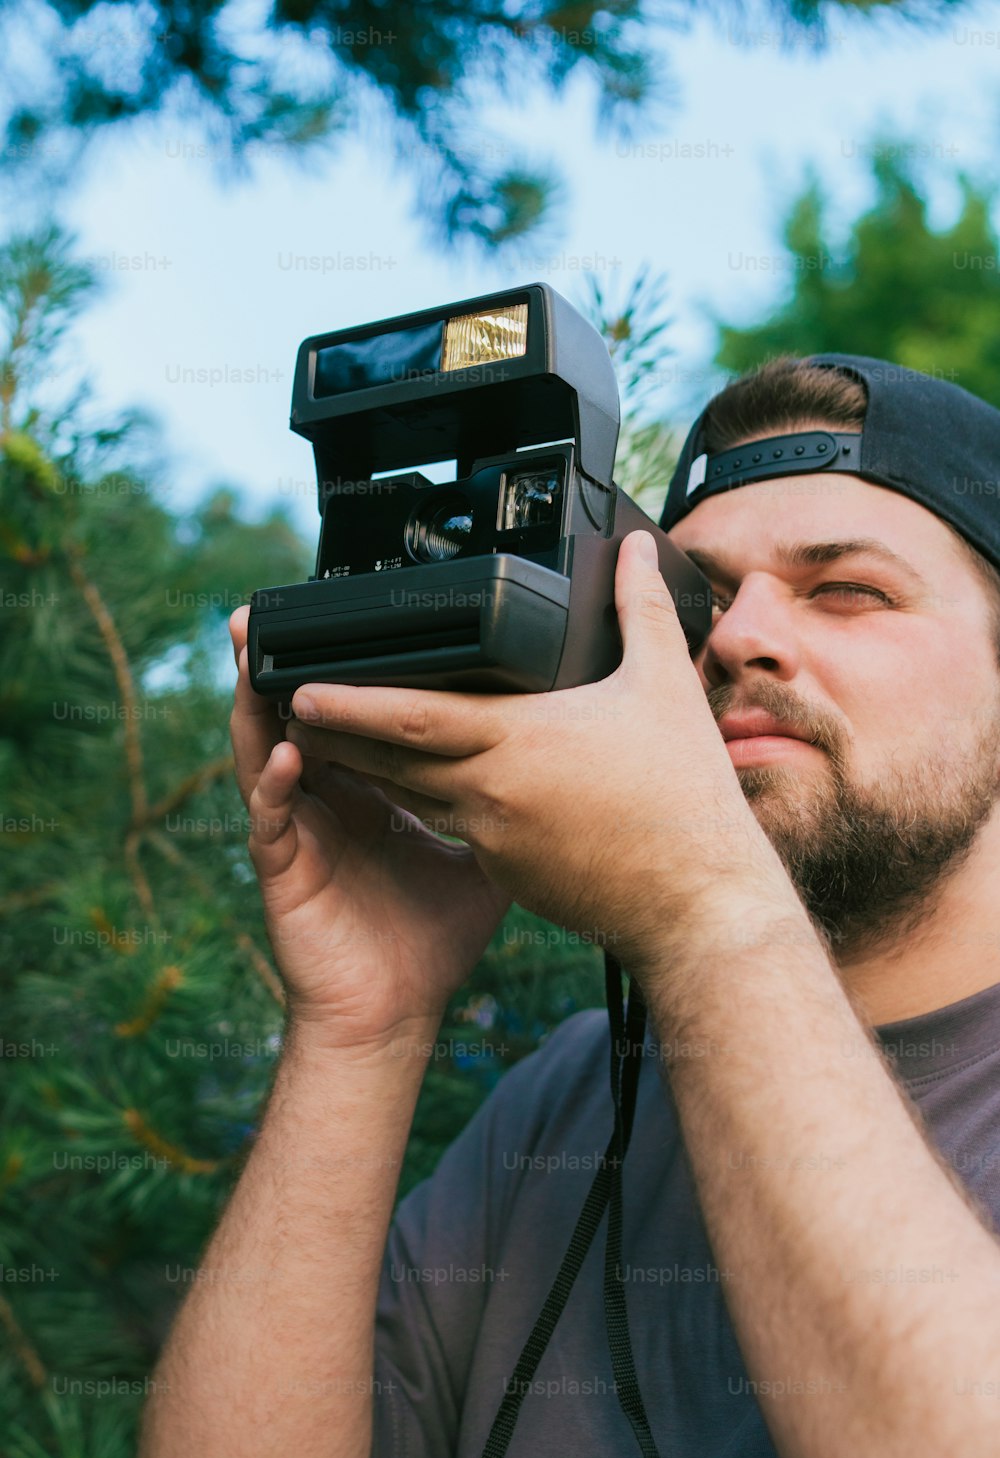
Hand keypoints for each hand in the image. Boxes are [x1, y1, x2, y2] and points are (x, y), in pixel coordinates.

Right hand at [228, 609, 509, 1054]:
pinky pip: (269, 818)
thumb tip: (567, 765)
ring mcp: (298, 829)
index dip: (347, 668)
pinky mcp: (281, 867)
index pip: (350, 713)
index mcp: (366, 789)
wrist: (395, 1013)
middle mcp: (326, 798)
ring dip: (257, 701)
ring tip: (255, 652)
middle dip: (284, 661)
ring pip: (265, 748)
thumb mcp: (482, 855)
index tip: (355, 614)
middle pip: (298, 714)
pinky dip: (275, 784)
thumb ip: (504, 806)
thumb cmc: (431, 937)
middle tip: (277, 604)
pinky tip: (286, 753)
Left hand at [283, 531, 791, 982]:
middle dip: (337, 735)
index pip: (409, 713)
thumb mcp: (664, 686)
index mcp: (516, 741)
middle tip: (290, 712)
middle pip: (390, 759)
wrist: (698, 909)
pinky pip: (455, 833)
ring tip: (337, 746)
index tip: (300, 684)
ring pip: (415, 799)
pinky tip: (424, 791)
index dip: (348, 698)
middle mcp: (488, 794)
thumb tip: (635, 546)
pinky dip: (431, 807)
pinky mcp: (508, 877)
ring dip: (372, 772)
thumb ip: (639, 608)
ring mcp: (492, 842)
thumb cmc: (684, 799)